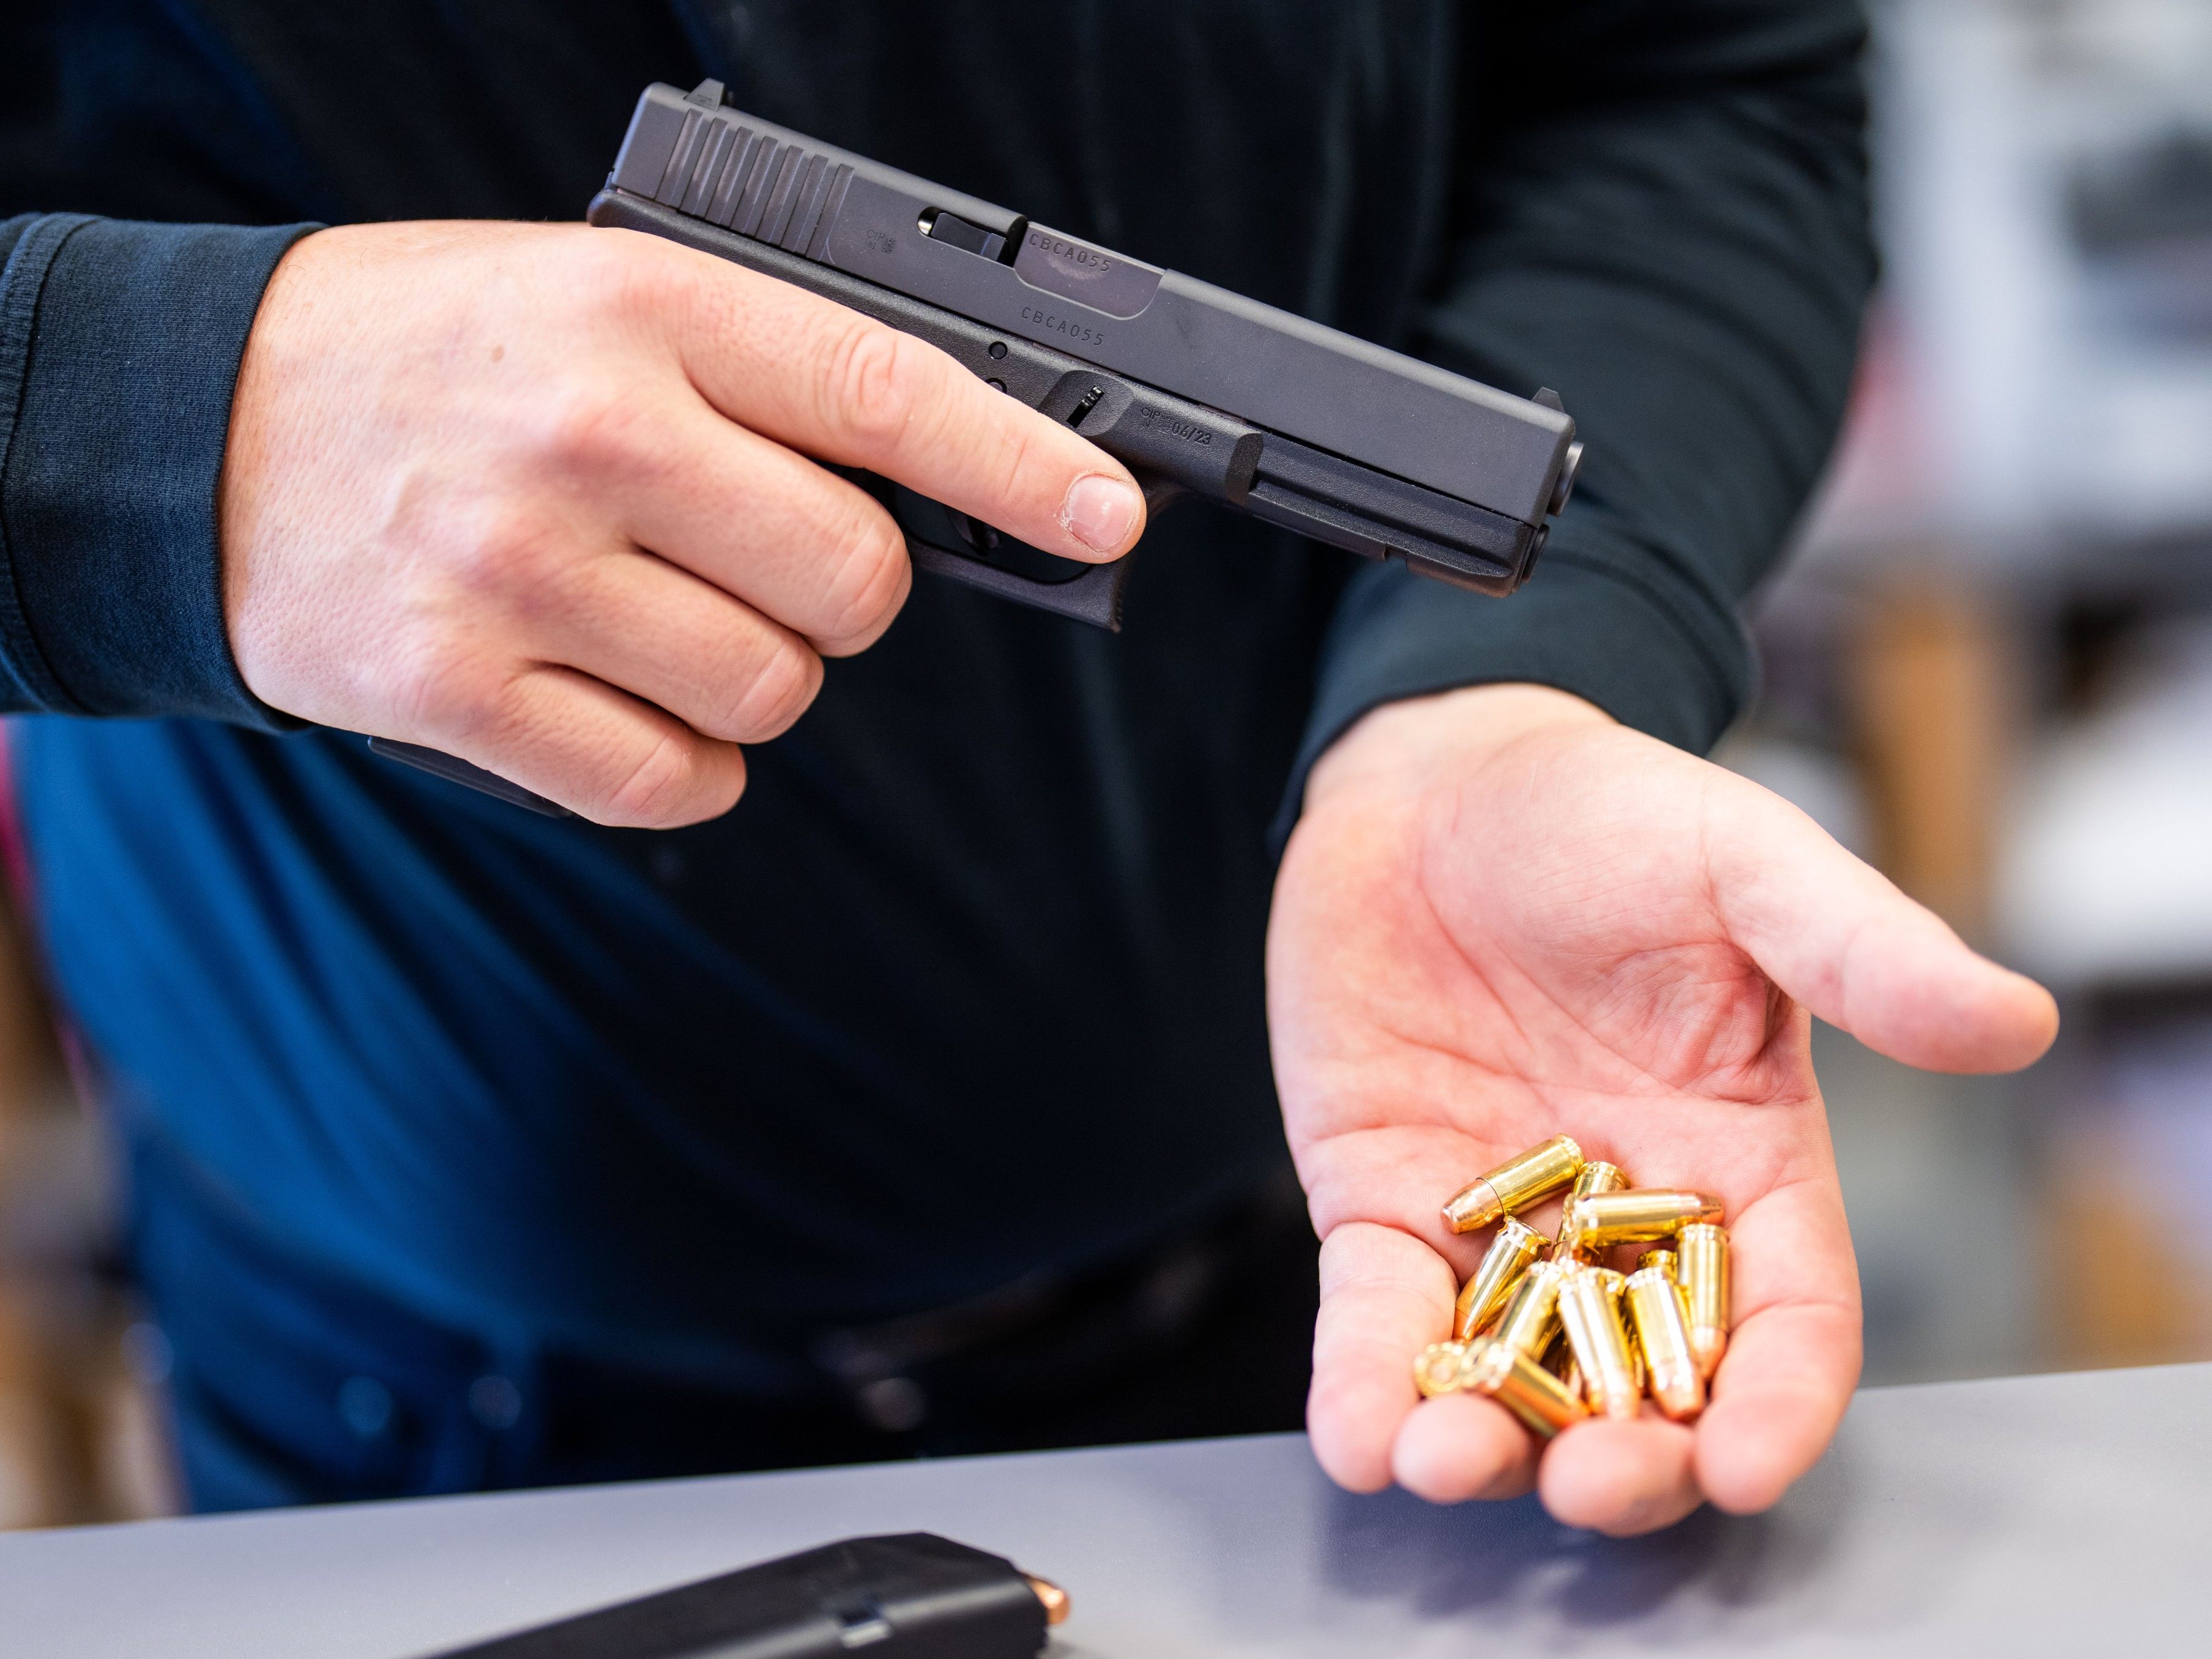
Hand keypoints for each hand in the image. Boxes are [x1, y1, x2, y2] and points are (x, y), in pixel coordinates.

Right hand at [220, 222, 1145, 824]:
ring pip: (774, 694)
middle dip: (840, 591)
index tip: (1103, 513)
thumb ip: (760, 380)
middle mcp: (588, 436)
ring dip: (753, 677)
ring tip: (654, 612)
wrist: (198, 424)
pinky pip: (673, 782)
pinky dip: (680, 760)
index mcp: (640, 308)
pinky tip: (615, 690)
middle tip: (757, 555)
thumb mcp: (594, 299)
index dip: (1021, 465)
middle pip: (853, 583)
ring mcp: (517, 570)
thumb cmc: (435, 359)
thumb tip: (940, 492)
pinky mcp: (456, 690)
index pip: (886, 394)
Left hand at [1268, 684, 2055, 1533]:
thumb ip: (1863, 952)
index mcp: (1739, 1160)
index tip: (1752, 1464)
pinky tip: (1357, 1439)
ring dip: (1482, 1443)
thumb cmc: (1609, 812)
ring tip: (1446, 1464)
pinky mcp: (1380, 1205)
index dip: (1778, 1401)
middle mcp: (1622, 1219)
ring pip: (1505, 1374)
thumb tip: (2014, 1020)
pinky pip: (1377, 1316)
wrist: (1433, 780)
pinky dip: (1363, 1383)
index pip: (1785, 1315)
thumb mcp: (1746, 867)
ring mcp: (1495, 1224)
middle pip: (1646, 1386)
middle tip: (1593, 1485)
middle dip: (1626, 1457)